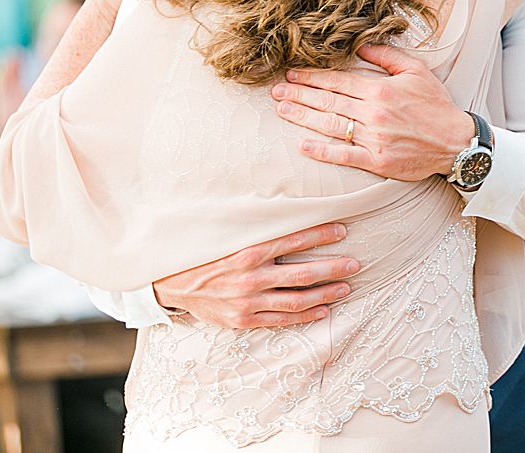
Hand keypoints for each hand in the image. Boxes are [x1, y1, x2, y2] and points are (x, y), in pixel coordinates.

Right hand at [153, 223, 361, 328]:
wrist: (169, 283)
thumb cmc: (202, 252)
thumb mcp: (225, 232)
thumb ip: (254, 224)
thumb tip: (285, 204)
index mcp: (247, 251)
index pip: (293, 240)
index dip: (320, 234)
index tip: (341, 230)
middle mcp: (250, 277)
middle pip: (302, 274)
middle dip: (333, 268)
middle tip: (355, 263)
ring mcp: (248, 302)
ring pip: (296, 300)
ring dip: (325, 294)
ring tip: (345, 287)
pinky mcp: (243, 320)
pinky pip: (281, 320)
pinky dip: (304, 316)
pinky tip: (323, 310)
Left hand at [272, 44, 473, 180]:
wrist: (456, 143)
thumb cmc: (436, 106)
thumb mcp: (416, 71)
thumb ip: (386, 56)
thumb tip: (360, 45)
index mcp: (380, 89)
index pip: (338, 81)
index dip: (312, 76)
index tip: (292, 73)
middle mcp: (373, 113)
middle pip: (328, 101)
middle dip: (299, 93)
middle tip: (276, 90)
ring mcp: (373, 138)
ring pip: (330, 125)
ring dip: (303, 116)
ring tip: (282, 108)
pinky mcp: (376, 161)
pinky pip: (343, 155)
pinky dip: (321, 150)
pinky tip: (303, 144)